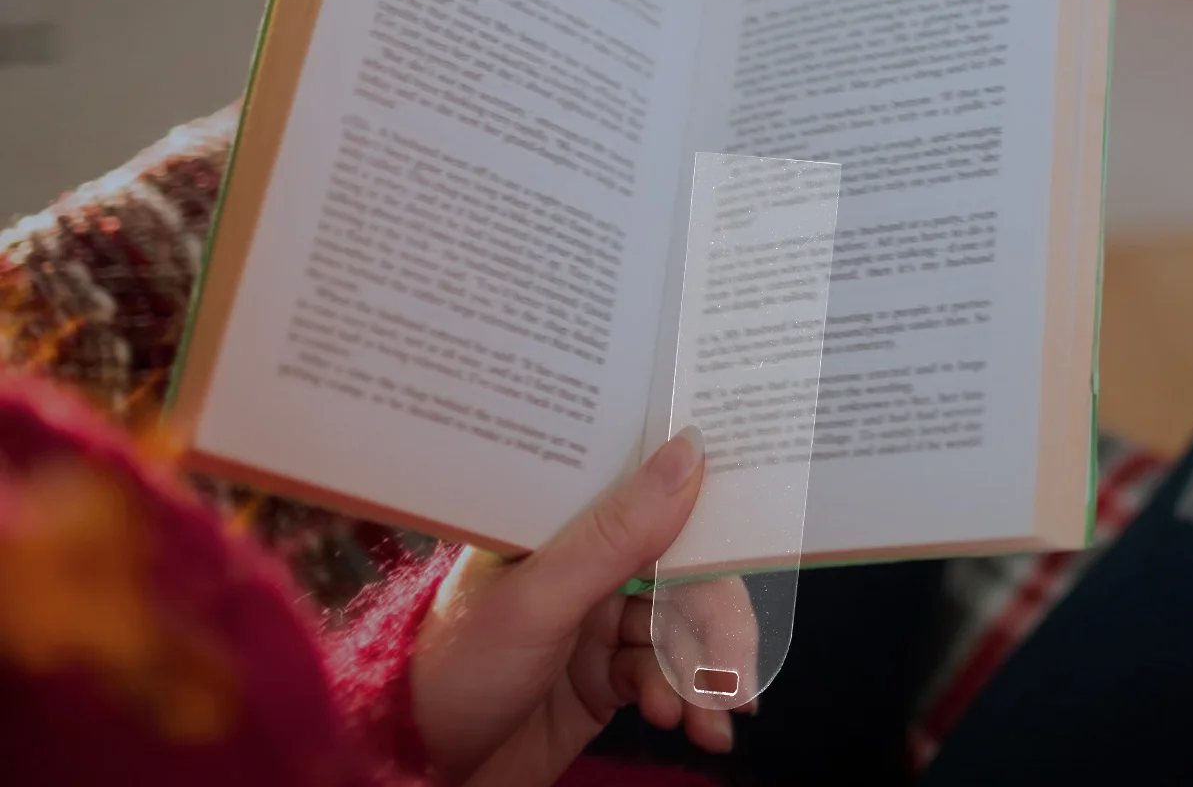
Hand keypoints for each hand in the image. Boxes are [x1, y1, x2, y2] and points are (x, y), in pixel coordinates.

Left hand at [410, 427, 735, 785]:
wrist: (419, 774)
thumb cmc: (457, 668)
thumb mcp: (539, 599)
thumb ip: (617, 533)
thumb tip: (689, 451)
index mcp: (561, 522)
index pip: (649, 493)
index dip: (707, 508)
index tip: (761, 528)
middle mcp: (584, 562)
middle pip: (679, 572)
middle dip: (715, 623)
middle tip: (737, 672)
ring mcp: (595, 621)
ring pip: (678, 630)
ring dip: (702, 674)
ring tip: (708, 719)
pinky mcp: (603, 677)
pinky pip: (665, 675)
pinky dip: (686, 700)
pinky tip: (690, 726)